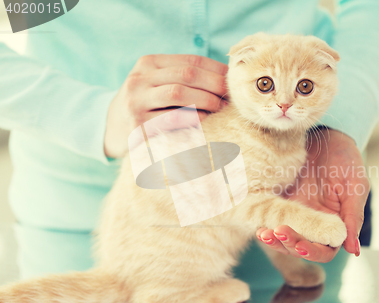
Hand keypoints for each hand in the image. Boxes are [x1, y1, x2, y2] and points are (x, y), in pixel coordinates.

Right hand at [104, 54, 227, 157]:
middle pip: (186, 75)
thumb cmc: (147, 105)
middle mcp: (139, 79)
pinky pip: (173, 120)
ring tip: (221, 109)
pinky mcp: (138, 126)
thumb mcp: (157, 83)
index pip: (190, 60)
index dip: (215, 69)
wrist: (112, 130)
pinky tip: (206, 122)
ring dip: (206, 101)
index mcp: (148, 64)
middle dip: (214, 85)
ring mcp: (136, 102)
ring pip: (179, 94)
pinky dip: (194, 120)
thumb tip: (226, 77)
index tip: (232, 80)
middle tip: (230, 97)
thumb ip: (183, 77)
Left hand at [257, 129, 368, 261]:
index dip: (312, 251)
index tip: (300, 247)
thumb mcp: (355, 186)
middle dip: (289, 244)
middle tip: (278, 234)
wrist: (325, 136)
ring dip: (274, 239)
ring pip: (284, 237)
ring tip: (264, 234)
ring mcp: (296, 213)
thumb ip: (353, 217)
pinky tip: (258, 225)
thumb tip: (353, 249)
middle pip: (301, 246)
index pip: (324, 249)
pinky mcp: (280, 201)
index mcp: (334, 224)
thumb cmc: (345, 159)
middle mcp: (314, 223)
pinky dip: (265, 223)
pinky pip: (271, 218)